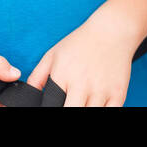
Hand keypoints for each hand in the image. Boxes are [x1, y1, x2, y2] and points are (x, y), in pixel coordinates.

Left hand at [25, 11, 139, 105]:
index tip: (52, 106)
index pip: (50, 106)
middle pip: (70, 112)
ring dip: (83, 112)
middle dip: (66, 112)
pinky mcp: (118, 94)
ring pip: (90, 115)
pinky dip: (102, 113)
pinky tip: (95, 106)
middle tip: (66, 106)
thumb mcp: (52, 55)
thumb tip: (28, 97)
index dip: (48, 109)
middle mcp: (81, 84)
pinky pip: (111, 114)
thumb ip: (37, 78)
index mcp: (62, 75)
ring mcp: (101, 90)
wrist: (112, 31)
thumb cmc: (80, 43)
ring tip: (80, 104)